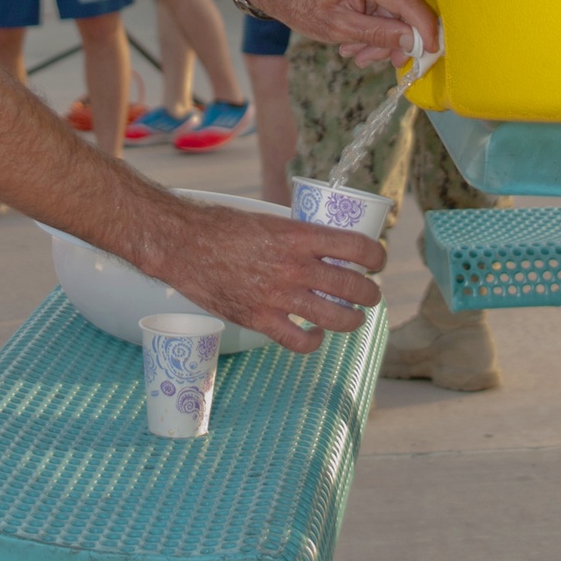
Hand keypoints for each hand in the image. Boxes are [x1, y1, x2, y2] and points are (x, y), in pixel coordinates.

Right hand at [151, 199, 384, 353]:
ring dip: (353, 319)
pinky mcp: (260, 319)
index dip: (376, 256)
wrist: (183, 244)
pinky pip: (301, 341)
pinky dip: (314, 340)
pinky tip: (315, 333)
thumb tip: (319, 244)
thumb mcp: (267, 218)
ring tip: (353, 317)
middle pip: (354, 286)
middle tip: (368, 292)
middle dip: (370, 292)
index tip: (376, 260)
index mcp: (298, 235)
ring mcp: (278, 296)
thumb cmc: (221, 225)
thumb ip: (295, 234)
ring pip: (338, 318)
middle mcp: (294, 267)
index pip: (358, 247)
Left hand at [245, 0, 437, 65]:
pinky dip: (374, 26)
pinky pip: (385, 5)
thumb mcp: (338, 28)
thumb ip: (378, 33)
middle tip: (370, 59)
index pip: (411, 4)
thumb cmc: (301, 4)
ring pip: (396, 11)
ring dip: (380, 37)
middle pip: (405, 10)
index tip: (430, 54)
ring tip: (354, 52)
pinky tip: (355, 41)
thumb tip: (412, 41)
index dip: (424, 31)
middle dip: (392, 40)